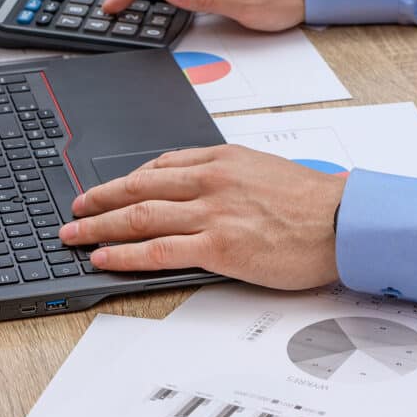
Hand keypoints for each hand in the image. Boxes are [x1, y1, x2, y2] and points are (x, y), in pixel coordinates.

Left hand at [59, 145, 345, 289]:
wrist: (343, 221)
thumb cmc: (313, 202)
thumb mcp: (264, 169)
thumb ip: (227, 175)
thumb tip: (195, 186)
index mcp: (222, 159)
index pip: (160, 165)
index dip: (125, 179)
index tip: (108, 189)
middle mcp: (211, 181)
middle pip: (138, 188)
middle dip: (98, 199)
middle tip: (73, 209)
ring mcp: (212, 213)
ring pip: (140, 216)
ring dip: (98, 226)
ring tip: (73, 235)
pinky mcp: (218, 247)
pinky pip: (158, 250)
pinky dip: (124, 253)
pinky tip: (103, 257)